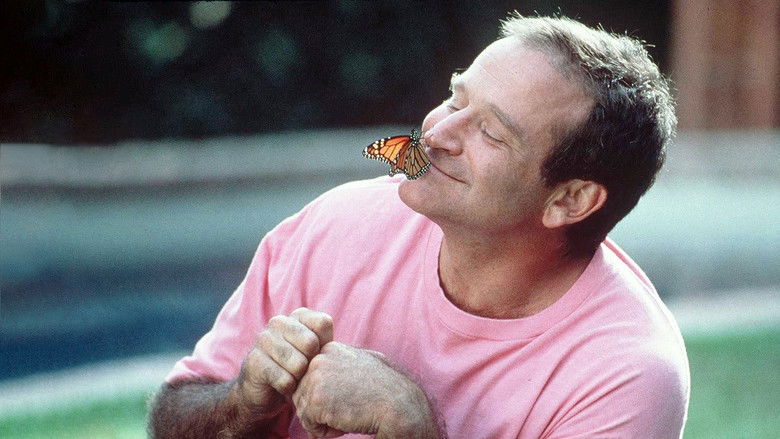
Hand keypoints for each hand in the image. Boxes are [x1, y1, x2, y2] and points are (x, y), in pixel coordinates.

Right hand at [232, 307, 333, 422]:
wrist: (265, 391)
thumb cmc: (298, 368)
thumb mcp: (317, 353)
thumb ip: (328, 343)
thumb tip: (334, 347)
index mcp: (297, 315)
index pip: (323, 323)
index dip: (324, 345)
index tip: (315, 354)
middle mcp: (278, 321)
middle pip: (310, 343)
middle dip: (311, 363)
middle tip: (303, 369)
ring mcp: (263, 339)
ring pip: (298, 364)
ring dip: (299, 378)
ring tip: (293, 377)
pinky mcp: (254, 361)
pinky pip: (285, 380)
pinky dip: (288, 388)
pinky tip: (282, 385)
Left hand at [293, 342, 440, 438]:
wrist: (399, 404)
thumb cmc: (385, 387)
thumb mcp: (362, 362)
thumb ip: (339, 361)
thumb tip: (318, 367)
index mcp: (329, 349)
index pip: (309, 378)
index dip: (326, 394)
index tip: (348, 396)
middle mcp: (319, 359)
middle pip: (301, 393)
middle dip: (320, 408)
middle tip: (347, 409)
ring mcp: (316, 378)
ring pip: (304, 410)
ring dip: (323, 420)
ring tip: (348, 415)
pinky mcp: (316, 400)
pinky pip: (309, 425)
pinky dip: (326, 432)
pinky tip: (346, 423)